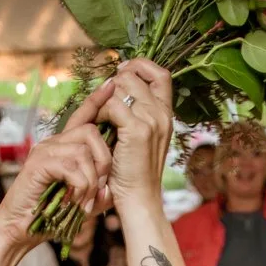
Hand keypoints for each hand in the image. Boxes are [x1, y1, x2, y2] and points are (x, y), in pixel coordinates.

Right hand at [0, 76, 116, 244]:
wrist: (18, 230)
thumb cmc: (47, 218)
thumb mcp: (80, 204)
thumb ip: (97, 196)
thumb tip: (110, 191)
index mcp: (62, 148)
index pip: (82, 117)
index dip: (97, 101)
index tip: (111, 85)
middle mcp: (52, 144)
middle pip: (91, 131)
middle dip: (104, 160)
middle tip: (101, 187)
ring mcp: (44, 152)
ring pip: (83, 151)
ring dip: (92, 180)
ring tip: (86, 202)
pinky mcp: (38, 165)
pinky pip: (71, 166)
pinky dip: (81, 186)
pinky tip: (76, 202)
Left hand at [97, 59, 172, 212]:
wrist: (138, 199)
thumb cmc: (133, 171)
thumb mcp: (141, 137)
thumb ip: (136, 112)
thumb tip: (115, 84)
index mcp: (166, 114)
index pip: (160, 73)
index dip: (139, 67)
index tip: (121, 75)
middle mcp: (162, 114)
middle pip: (135, 75)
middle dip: (114, 85)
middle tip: (104, 106)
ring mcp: (152, 120)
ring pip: (122, 86)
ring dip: (105, 99)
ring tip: (102, 121)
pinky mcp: (138, 130)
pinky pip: (113, 105)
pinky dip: (101, 114)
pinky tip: (100, 129)